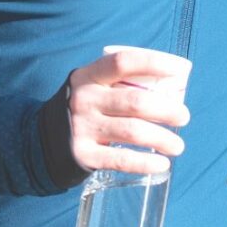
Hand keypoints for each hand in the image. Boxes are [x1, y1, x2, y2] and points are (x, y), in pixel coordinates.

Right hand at [39, 46, 189, 186]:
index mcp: (88, 77)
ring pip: (133, 132)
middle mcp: (84, 100)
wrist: (43, 139)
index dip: (154, 63)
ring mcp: (83, 127)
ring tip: (178, 146)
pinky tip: (161, 164)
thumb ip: (121, 84)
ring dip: (163, 139)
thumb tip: (171, 89)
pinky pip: (121, 159)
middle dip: (168, 110)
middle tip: (183, 117)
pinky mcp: (84, 154)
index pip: (123, 62)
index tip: (179, 70)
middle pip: (136, 102)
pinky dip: (146, 163)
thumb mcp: (92, 87)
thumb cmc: (85, 108)